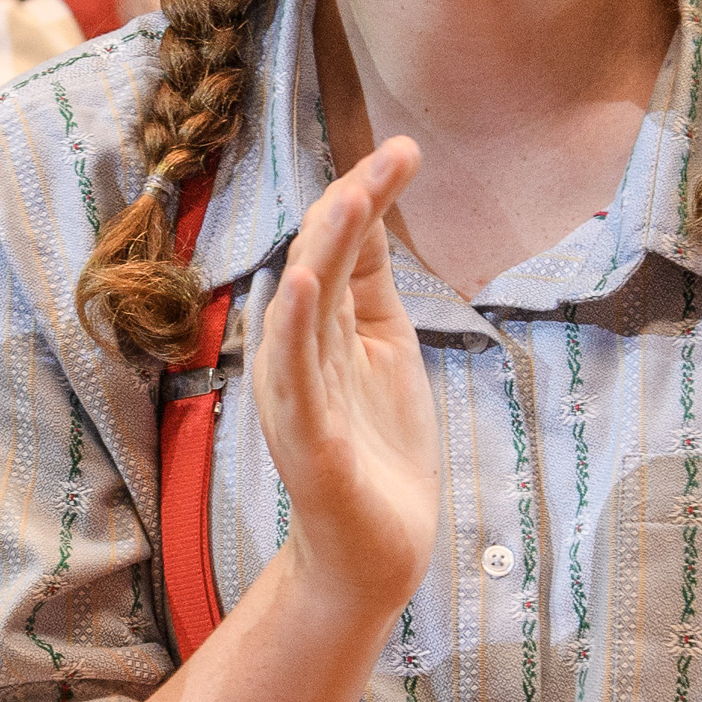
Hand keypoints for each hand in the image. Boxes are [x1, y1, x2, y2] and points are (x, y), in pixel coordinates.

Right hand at [255, 138, 438, 622]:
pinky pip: (294, 376)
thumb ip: (368, 281)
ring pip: (302, 309)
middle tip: (391, 156)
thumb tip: (369, 202)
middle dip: (351, 205)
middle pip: (316, 263)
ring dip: (321, 251)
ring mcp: (296, 394)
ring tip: (349, 199)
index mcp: (317, 328)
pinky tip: (302, 286)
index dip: (364, 196)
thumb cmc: (375, 447)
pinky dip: (294, 329)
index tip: (406, 151)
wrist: (374, 550)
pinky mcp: (306, 439)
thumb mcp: (382, 344)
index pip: (335, 247)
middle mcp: (296, 352)